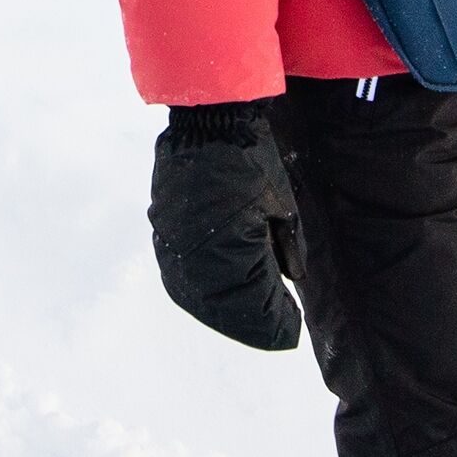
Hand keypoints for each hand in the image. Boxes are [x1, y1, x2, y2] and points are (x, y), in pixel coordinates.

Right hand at [147, 102, 301, 348]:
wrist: (207, 127)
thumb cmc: (252, 164)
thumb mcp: (283, 210)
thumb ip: (287, 252)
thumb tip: (289, 281)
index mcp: (230, 258)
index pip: (255, 308)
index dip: (277, 323)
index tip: (294, 329)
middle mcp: (196, 264)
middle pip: (225, 313)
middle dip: (254, 325)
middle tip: (279, 329)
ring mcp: (174, 253)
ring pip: (199, 301)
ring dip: (226, 314)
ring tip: (252, 319)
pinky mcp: (163, 239)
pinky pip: (181, 280)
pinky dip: (203, 296)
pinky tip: (220, 298)